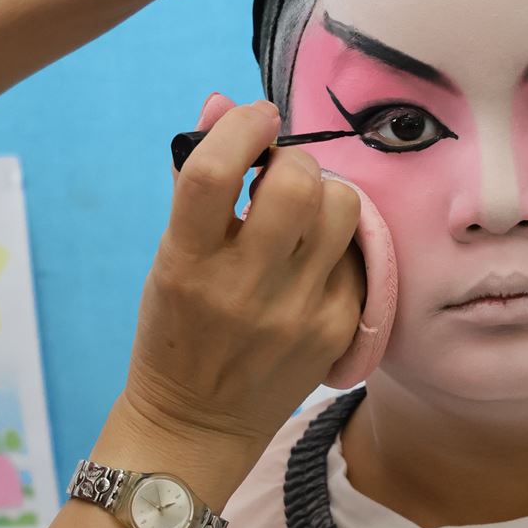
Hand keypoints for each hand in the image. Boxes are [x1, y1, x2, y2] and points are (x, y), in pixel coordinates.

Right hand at [116, 96, 363, 491]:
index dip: (242, 127)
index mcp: (186, 262)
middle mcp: (242, 288)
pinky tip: (315, 259)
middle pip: (296, 183)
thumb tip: (222, 103)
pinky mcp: (337, 330)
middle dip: (292, 160)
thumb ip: (196, 181)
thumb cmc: (178, 327)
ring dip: (325, 193)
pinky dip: (338, 243)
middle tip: (280, 174)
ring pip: (342, 208)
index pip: (213, 173)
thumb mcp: (169, 256)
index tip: (256, 117)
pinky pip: (358, 254)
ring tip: (303, 213)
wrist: (197, 423)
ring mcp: (296, 312)